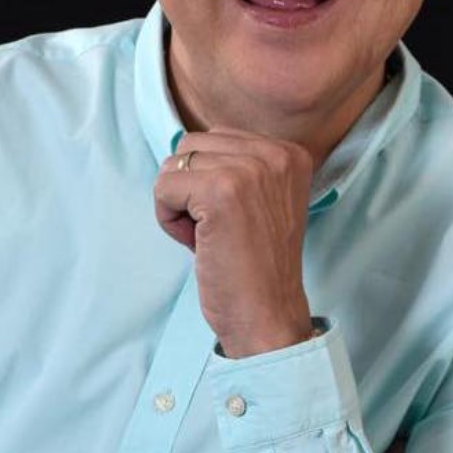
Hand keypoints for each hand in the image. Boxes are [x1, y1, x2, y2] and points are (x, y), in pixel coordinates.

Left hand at [154, 127, 313, 357]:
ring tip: (208, 236)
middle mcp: (275, 154)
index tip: (233, 219)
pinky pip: (163, 187)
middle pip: (192, 145)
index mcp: (289, 153)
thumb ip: (236, 166)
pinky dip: (167, 219)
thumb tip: (183, 148)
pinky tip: (196, 243)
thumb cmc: (255, 266)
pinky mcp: (220, 191)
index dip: (209, 180)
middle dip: (189, 187)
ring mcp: (249, 170)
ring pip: (174, 164)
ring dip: (177, 202)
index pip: (216, 137)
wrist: (268, 315)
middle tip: (216, 229)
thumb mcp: (261, 201)